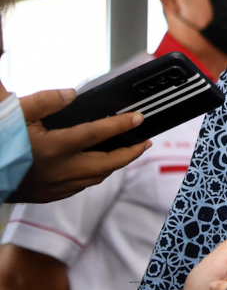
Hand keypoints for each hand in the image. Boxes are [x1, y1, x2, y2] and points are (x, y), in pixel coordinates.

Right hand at [9, 89, 149, 202]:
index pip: (98, 134)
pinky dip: (94, 175)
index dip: (121, 125)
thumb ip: (46, 101)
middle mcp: (60, 170)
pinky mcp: (47, 195)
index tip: (138, 118)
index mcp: (54, 148)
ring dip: (114, 165)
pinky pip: (80, 186)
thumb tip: (71, 94)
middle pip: (107, 164)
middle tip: (145, 142)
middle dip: (131, 153)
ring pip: (96, 178)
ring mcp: (54, 186)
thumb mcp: (18, 113)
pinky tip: (96, 167)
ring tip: (126, 152)